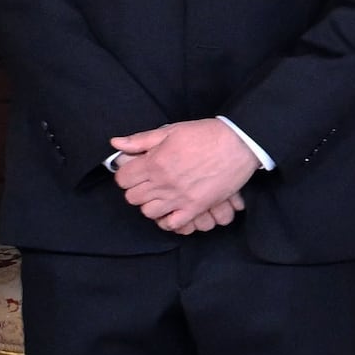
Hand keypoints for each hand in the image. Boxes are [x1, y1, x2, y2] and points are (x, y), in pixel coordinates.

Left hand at [111, 118, 261, 234]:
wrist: (239, 143)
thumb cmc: (206, 134)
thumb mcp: (170, 131)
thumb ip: (141, 140)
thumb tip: (116, 143)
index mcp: (154, 162)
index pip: (122, 179)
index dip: (126, 174)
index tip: (135, 171)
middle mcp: (163, 182)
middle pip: (133, 198)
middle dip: (136, 190)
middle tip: (148, 182)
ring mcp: (179, 197)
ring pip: (149, 212)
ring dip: (151, 205)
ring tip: (161, 195)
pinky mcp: (196, 207)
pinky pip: (172, 224)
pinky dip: (169, 220)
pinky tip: (173, 209)